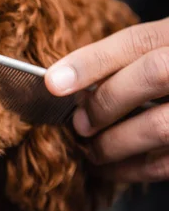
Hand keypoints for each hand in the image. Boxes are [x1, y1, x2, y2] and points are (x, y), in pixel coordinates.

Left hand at [45, 17, 168, 182]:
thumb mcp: (163, 51)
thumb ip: (128, 63)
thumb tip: (69, 85)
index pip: (137, 40)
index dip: (91, 61)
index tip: (53, 82)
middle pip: (153, 73)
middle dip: (106, 101)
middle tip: (79, 124)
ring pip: (160, 124)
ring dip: (114, 143)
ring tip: (92, 151)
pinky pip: (166, 162)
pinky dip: (133, 169)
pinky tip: (111, 169)